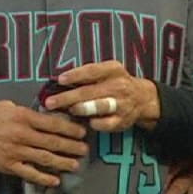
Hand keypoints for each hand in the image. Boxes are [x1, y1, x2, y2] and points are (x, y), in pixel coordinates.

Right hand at [0, 100, 88, 187]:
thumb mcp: (7, 105)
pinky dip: (43, 177)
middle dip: (71, 146)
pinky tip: (55, 180)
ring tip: (76, 164)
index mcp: (23, 116)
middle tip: (85, 149)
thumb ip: (26, 111)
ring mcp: (15, 151)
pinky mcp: (8, 165)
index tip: (82, 131)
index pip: (52, 123)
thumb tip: (44, 114)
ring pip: (44, 158)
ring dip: (63, 162)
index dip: (70, 128)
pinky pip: (29, 173)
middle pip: (52, 141)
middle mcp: (22, 134)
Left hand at [42, 60, 159, 131]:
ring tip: (68, 110)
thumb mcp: (107, 71)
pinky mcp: (122, 120)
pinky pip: (104, 124)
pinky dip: (93, 123)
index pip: (91, 71)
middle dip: (67, 98)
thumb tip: (61, 81)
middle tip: (50, 102)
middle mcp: (119, 85)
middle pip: (89, 91)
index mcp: (113, 70)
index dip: (75, 75)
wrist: (142, 97)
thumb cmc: (116, 82)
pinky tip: (86, 122)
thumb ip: (88, 74)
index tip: (60, 80)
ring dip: (81, 108)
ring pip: (99, 106)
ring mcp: (121, 104)